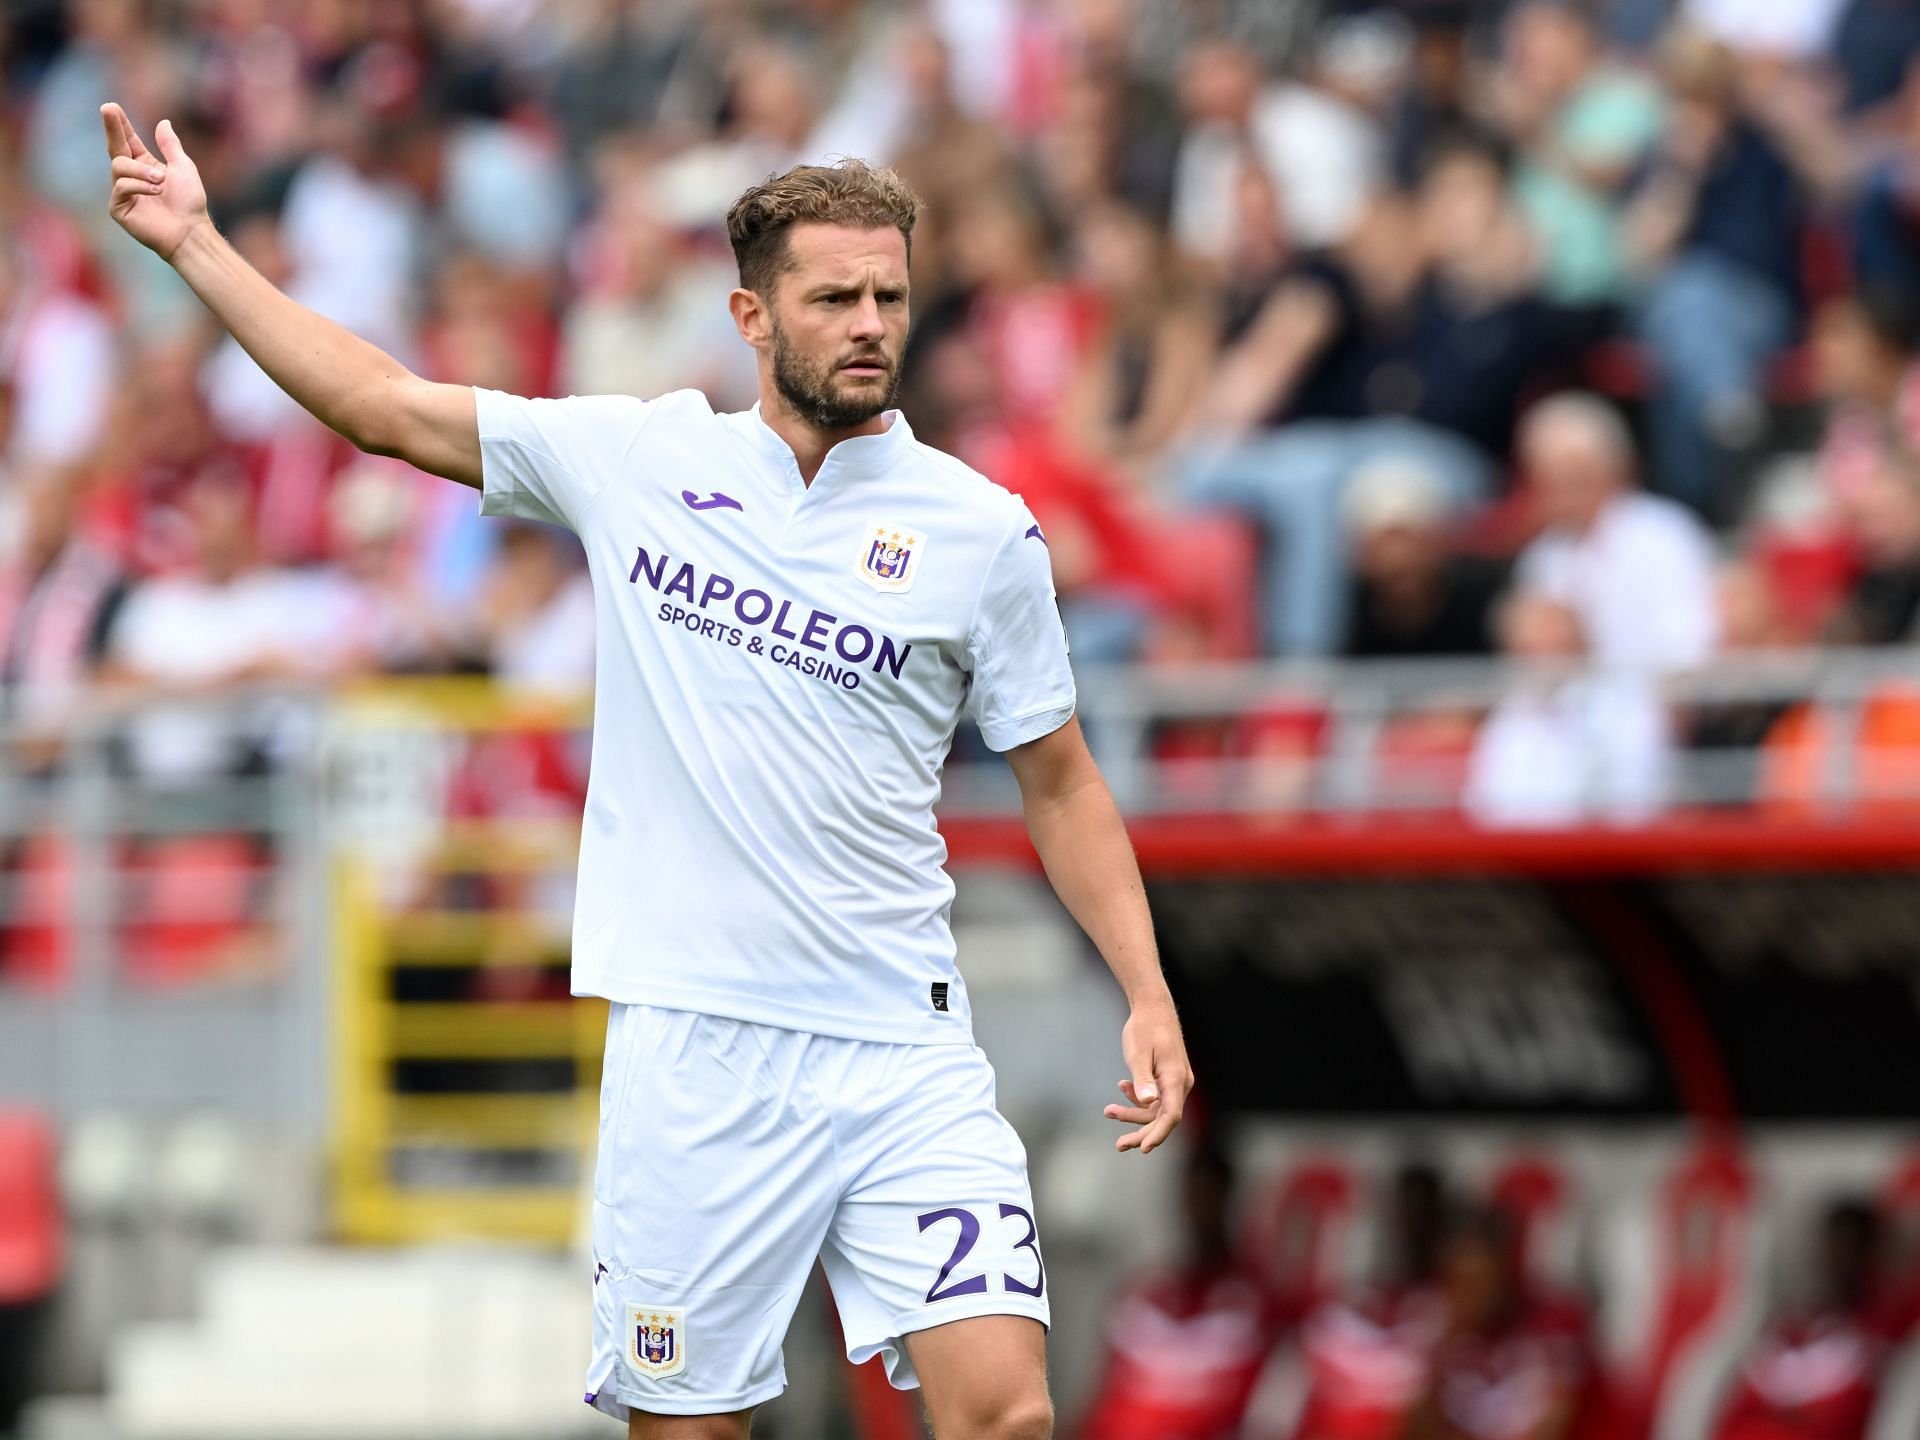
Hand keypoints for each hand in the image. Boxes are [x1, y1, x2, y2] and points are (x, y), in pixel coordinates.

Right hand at [102, 103, 208, 261]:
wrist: (190, 231)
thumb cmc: (190, 202)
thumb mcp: (182, 167)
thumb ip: (170, 145)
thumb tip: (163, 122)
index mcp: (144, 165)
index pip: (127, 141)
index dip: (119, 124)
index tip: (111, 107)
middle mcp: (131, 177)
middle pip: (115, 147)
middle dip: (112, 128)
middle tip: (107, 108)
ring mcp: (123, 192)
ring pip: (119, 167)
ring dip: (142, 171)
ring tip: (161, 182)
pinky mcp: (118, 208)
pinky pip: (121, 186)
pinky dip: (140, 186)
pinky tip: (156, 193)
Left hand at [1103, 995, 1190, 1154]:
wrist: (1152, 1007)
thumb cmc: (1144, 1028)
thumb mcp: (1138, 1054)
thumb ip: (1143, 1079)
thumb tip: (1149, 1102)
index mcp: (1175, 1079)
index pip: (1171, 1116)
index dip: (1158, 1135)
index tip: (1144, 1149)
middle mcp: (1180, 1084)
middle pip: (1163, 1118)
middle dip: (1140, 1132)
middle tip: (1119, 1145)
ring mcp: (1176, 1082)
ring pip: (1157, 1109)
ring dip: (1134, 1114)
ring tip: (1109, 1112)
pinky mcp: (1168, 1078)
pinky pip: (1156, 1098)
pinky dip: (1138, 1098)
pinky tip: (1122, 1087)